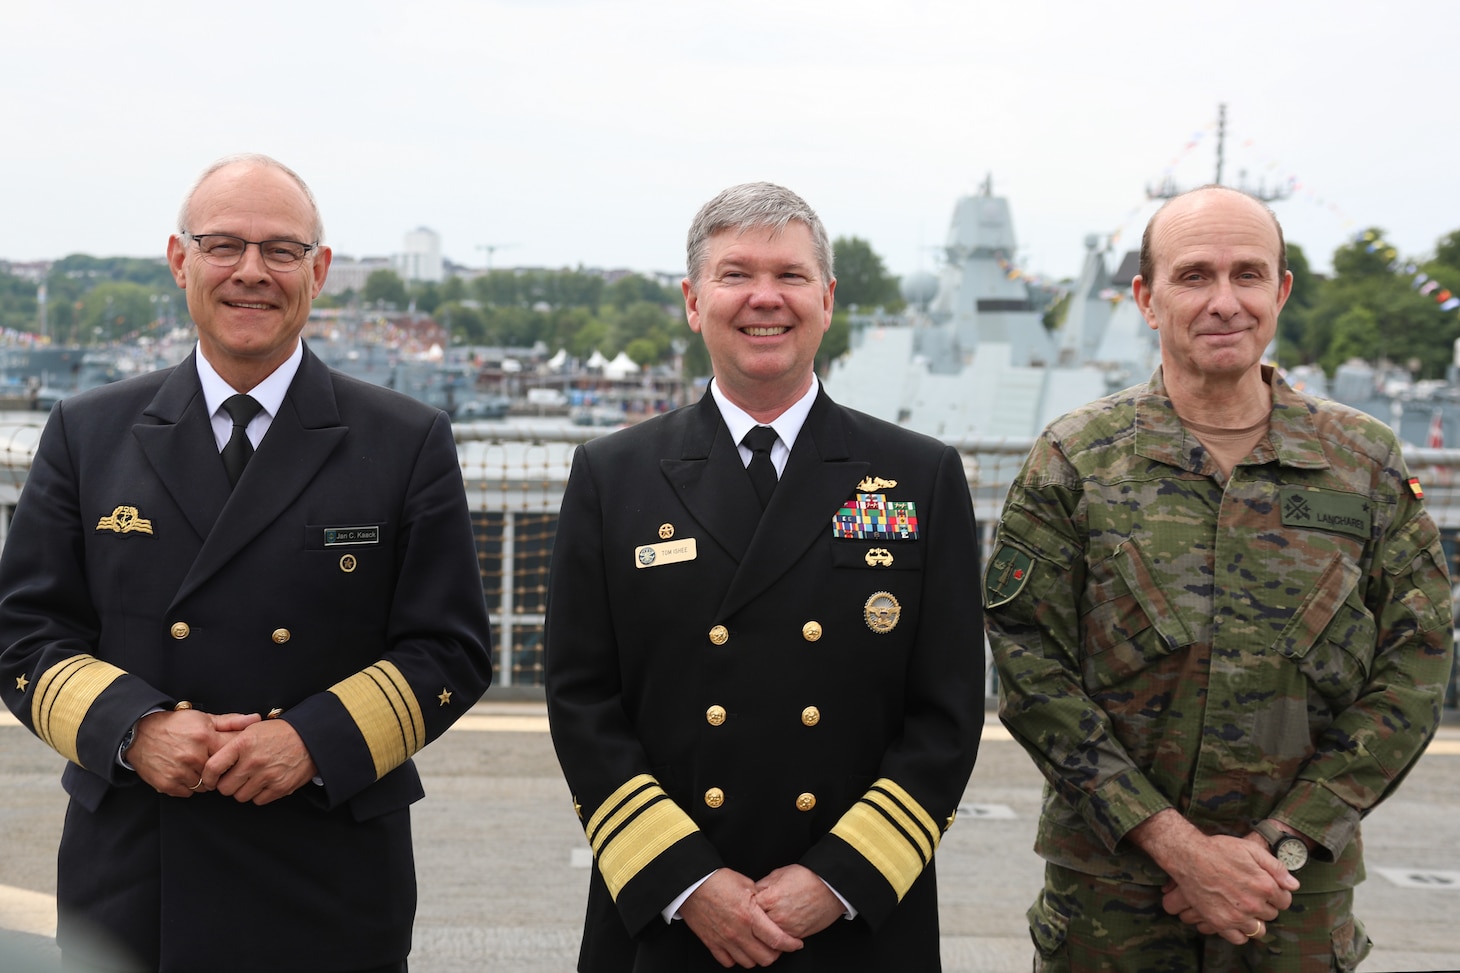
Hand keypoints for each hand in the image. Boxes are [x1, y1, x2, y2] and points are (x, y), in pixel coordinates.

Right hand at [127, 709, 259, 796]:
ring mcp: (179, 772)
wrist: (139, 734)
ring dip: (204, 780)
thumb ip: (231, 722)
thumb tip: (256, 719)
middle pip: (219, 774)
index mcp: (205, 737)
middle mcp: (193, 756)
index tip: (232, 757)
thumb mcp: (204, 718)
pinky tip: (184, 774)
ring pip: (204, 786)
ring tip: (196, 767)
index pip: (232, 755)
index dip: (234, 758)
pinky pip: (188, 793)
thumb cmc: (176, 725)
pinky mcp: (168, 784)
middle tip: (211, 763)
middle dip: (219, 771)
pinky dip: (188, 786)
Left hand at [204, 718, 317, 804]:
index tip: (210, 780)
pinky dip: (260, 794)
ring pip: (240, 796)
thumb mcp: (253, 728)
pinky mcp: (279, 787)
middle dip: (228, 785)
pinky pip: (258, 801)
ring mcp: (267, 776)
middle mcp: (253, 761)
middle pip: (225, 788)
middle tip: (235, 778)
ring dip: (244, 790)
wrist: (311, 737)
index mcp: (243, 744)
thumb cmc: (280, 732)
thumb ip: (231, 741)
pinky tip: (265, 782)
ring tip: (253, 779)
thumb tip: (210, 755)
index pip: (213, 768)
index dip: (207, 777)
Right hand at [680, 868, 802, 967]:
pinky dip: (736, 959)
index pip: (777, 939)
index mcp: (750, 915)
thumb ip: (761, 900)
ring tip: (759, 947)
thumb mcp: (747, 884)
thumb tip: (771, 908)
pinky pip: (728, 962)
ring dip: (757, 957)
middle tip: (777, 945)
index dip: (791, 944)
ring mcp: (724, 940)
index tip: (796, 944)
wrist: (692, 884)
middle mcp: (738, 932)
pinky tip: (740, 949)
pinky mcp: (712, 943)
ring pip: (748, 963)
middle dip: (776, 953)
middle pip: (765, 957)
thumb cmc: (718, 880)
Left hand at [753, 865, 843, 938]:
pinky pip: (781, 941)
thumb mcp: (779, 874)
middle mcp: (777, 915)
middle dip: (751, 923)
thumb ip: (762, 885)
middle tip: (749, 920)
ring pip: (767, 937)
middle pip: (754, 926)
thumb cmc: (807, 877)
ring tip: (762, 927)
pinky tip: (776, 931)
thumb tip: (751, 892)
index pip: (747, 908)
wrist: (830, 887)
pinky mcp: (797, 935)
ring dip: (763, 934)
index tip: (743, 906)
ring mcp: (787, 927)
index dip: (744, 906)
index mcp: (770, 898)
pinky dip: (777, 938)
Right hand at [1133, 811, 1297, 945]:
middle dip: (1264, 905)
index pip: (1284, 901)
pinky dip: (1240, 932)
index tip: (1267, 889)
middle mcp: (1253, 904)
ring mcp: (1237, 916)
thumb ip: (1276, 867)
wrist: (1188, 856)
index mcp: (1265, 885)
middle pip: (1271, 914)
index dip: (1277, 894)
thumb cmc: (1219, 850)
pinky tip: (1235, 920)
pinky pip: (1239, 939)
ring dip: (1254, 920)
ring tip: (1243, 908)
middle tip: (1250, 894)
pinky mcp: (1220, 923)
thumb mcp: (1251, 849)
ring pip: (1258, 930)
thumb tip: (1294, 885)